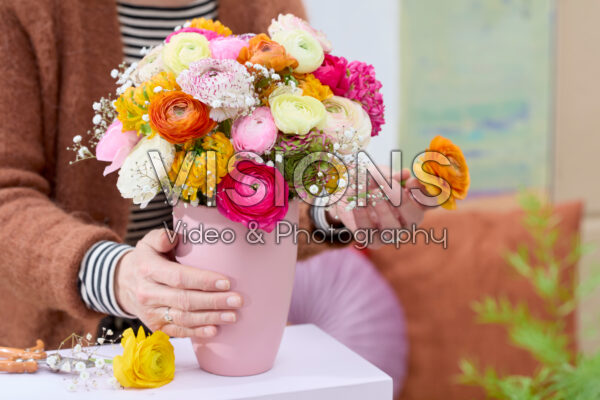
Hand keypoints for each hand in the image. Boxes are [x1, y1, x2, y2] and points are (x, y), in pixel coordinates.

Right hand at [114, 229, 242, 337]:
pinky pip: (178, 331)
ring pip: (184, 318)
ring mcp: (151, 313)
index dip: (203, 281)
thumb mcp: (148, 242)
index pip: (179, 277)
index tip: (227, 282)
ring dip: (210, 318)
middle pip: (185, 300)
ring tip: (233, 316)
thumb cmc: (146, 259)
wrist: (123, 283)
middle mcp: (148, 294)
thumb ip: (161, 237)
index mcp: (148, 269)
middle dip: (214, 302)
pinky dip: (197, 332)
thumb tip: (173, 236)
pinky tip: (215, 330)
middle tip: (237, 300)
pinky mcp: (156, 326)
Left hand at [329, 168, 429, 247]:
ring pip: (393, 229)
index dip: (425, 193)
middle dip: (402, 200)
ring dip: (383, 209)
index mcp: (416, 202)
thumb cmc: (370, 180)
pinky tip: (358, 204)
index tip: (411, 181)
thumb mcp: (380, 172)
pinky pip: (370, 233)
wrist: (347, 193)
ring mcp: (392, 233)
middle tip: (388, 185)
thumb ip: (390, 174)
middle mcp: (408, 220)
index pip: (431, 202)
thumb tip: (404, 175)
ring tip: (373, 194)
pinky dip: (364, 217)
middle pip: (414, 217)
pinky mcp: (373, 240)